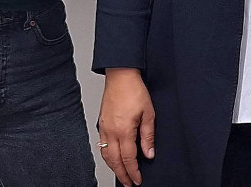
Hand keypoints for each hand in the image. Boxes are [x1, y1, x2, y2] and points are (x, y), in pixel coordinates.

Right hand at [98, 68, 155, 186]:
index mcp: (124, 130)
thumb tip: (149, 153)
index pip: (128, 158)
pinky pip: (101, 146)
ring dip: (113, 167)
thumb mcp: (149, 113)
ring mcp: (104, 128)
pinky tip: (112, 158)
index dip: (133, 172)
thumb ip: (148, 136)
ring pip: (105, 155)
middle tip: (130, 184)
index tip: (138, 180)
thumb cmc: (134, 90)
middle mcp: (111, 132)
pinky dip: (106, 156)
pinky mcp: (101, 124)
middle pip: (115, 161)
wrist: (120, 76)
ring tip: (122, 175)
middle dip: (122, 175)